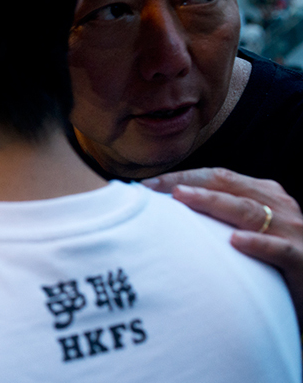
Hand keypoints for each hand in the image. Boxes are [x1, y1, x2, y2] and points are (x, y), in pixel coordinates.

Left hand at [143, 168, 302, 324]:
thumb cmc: (272, 258)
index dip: (183, 176)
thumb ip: (219, 216)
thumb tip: (168, 208)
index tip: (147, 184)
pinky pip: (278, 248)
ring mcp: (291, 230)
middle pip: (228, 186)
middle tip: (156, 187)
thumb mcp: (250, 228)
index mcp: (264, 194)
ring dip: (213, 202)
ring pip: (248, 211)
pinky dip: (257, 243)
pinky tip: (234, 241)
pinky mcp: (301, 258)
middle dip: (189, 183)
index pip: (218, 177)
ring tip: (182, 198)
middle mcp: (278, 206)